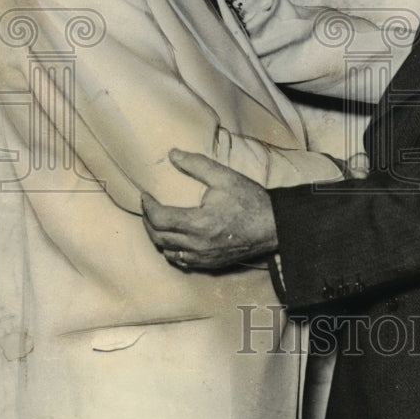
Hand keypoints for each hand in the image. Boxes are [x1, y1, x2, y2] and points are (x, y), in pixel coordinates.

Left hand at [141, 149, 277, 271]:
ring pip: (167, 251)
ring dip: (158, 237)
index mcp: (198, 223)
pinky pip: (182, 261)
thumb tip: (172, 154)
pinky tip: (174, 239)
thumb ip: (197, 164)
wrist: (273, 226)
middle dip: (148, 221)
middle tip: (148, 206)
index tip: (146, 195)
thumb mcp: (225, 177)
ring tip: (157, 222)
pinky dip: (172, 250)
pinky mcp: (210, 264)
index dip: (147, 206)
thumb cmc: (250, 200)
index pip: (159, 218)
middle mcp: (197, 245)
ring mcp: (203, 257)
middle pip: (158, 237)